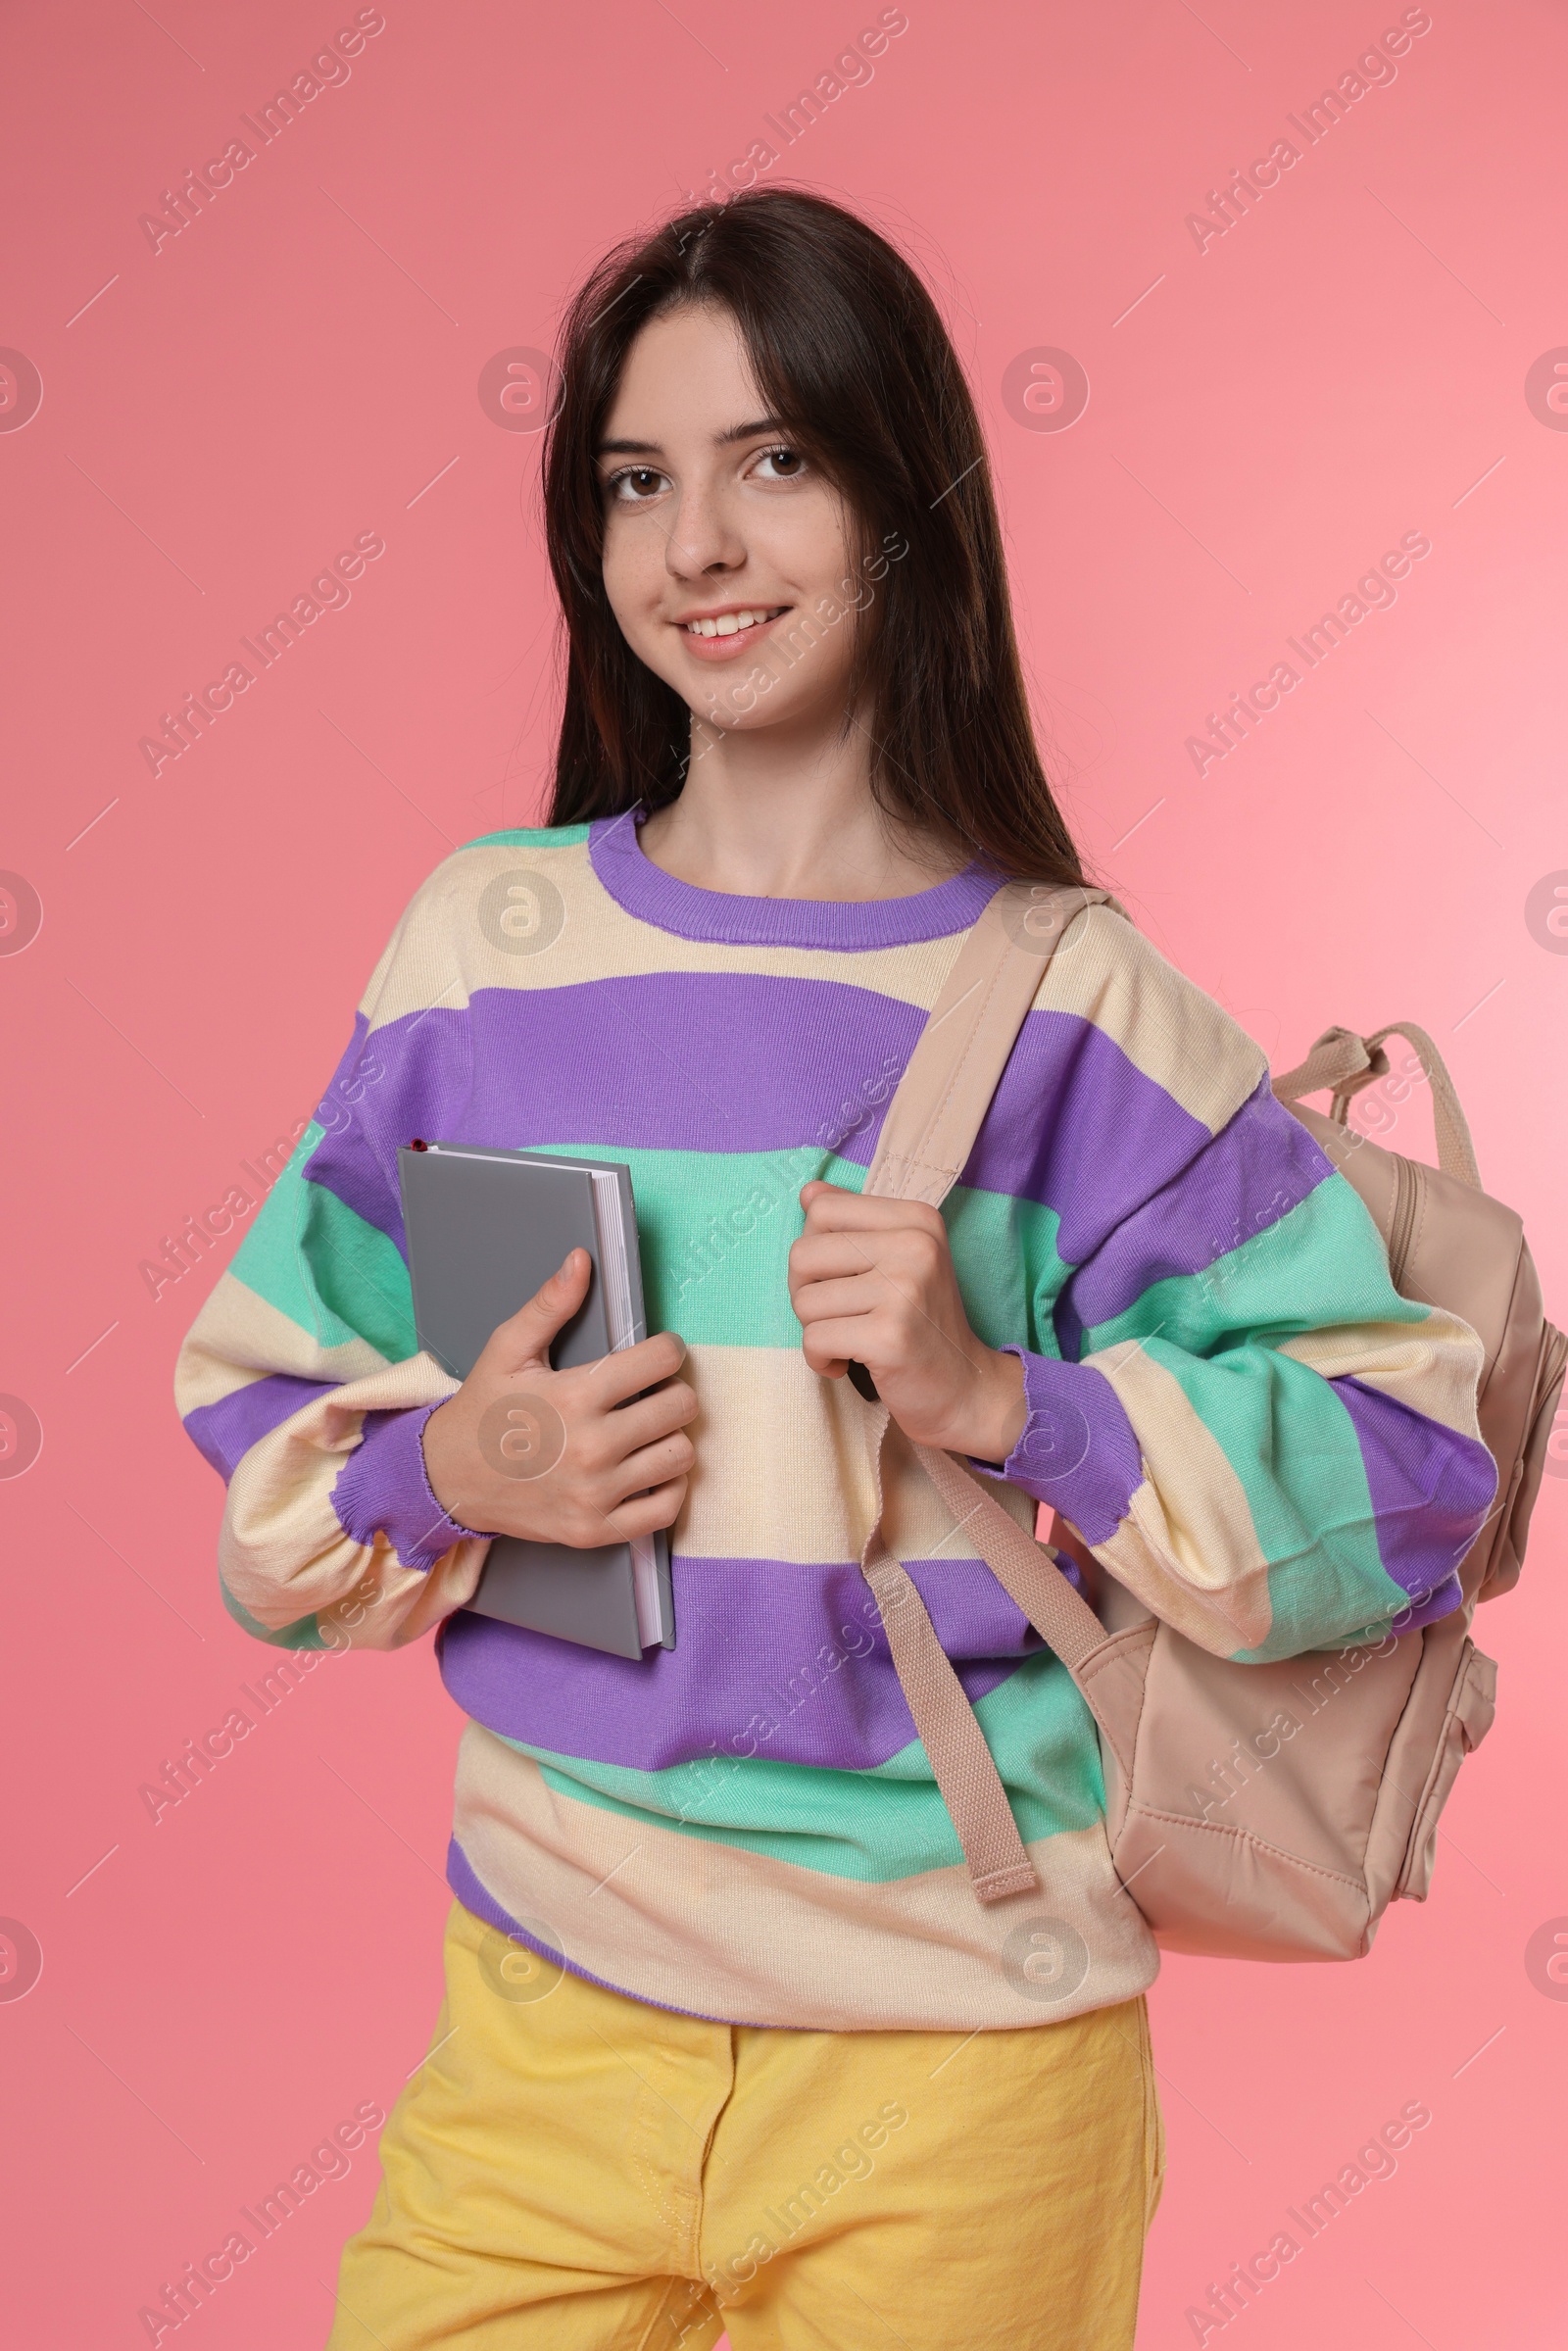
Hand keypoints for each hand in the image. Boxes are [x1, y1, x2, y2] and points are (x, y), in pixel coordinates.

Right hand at [421, 1249, 696, 1546]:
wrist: (448, 1480)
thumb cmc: (484, 1411)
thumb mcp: (507, 1350)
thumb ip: (549, 1305)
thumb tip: (582, 1261)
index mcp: (575, 1395)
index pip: (662, 1360)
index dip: (667, 1349)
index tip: (657, 1354)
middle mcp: (591, 1447)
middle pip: (681, 1407)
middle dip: (673, 1391)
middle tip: (653, 1391)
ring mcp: (596, 1493)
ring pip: (681, 1455)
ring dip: (672, 1438)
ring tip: (648, 1430)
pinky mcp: (597, 1530)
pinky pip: (667, 1508)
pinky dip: (668, 1487)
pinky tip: (647, 1469)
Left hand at [787, 1183, 1027, 1461]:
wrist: (965, 1387)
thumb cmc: (921, 1323)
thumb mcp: (899, 1259)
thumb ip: (854, 1222)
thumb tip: (809, 1191)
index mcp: (916, 1218)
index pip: (822, 1208)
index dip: (815, 1250)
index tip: (838, 1279)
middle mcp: (915, 1246)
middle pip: (804, 1253)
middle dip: (805, 1292)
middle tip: (836, 1316)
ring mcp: (904, 1290)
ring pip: (804, 1301)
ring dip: (815, 1330)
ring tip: (849, 1339)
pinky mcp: (889, 1336)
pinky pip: (814, 1340)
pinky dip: (820, 1359)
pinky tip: (845, 1364)